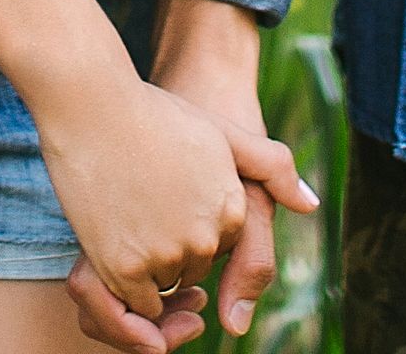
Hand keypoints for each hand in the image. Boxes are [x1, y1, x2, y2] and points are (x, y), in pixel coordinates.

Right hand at [39, 75, 267, 348]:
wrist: (94, 103)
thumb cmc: (154, 113)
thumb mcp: (223, 134)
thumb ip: (271, 167)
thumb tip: (310, 204)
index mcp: (234, 208)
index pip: (220, 245)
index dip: (188, 223)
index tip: (166, 195)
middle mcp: (208, 236)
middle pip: (192, 270)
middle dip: (170, 248)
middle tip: (141, 203)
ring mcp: (168, 253)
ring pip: (162, 286)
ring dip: (146, 267)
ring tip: (125, 214)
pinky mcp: (127, 267)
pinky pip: (134, 301)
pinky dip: (124, 283)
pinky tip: (112, 238)